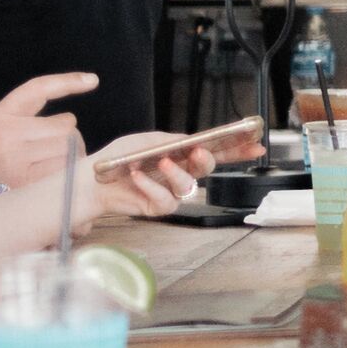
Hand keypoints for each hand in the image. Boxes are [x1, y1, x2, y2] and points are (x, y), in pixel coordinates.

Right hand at [0, 74, 97, 188]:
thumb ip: (25, 124)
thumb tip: (70, 124)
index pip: (38, 89)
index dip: (67, 82)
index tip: (92, 81)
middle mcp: (7, 133)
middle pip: (66, 125)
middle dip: (66, 139)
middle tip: (49, 155)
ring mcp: (16, 157)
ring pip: (69, 148)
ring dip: (68, 158)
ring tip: (46, 170)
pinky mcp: (26, 181)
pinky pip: (65, 170)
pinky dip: (66, 176)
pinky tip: (51, 184)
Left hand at [91, 120, 256, 216]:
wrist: (90, 181)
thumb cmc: (116, 160)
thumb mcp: (146, 141)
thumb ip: (172, 141)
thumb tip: (193, 140)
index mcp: (182, 155)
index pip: (216, 152)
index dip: (237, 150)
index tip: (256, 145)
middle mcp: (181, 174)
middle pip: (208, 168)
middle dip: (207, 160)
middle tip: (198, 152)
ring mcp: (171, 191)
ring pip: (189, 186)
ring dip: (176, 173)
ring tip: (161, 163)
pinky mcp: (158, 207)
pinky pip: (166, 199)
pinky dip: (151, 187)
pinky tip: (138, 177)